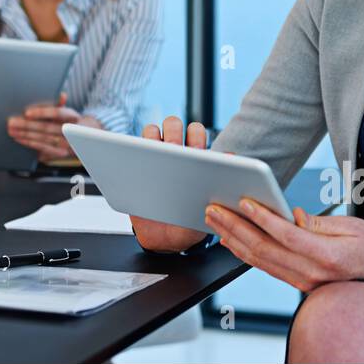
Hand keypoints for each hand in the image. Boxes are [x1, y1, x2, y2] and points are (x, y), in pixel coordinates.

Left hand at [6, 92, 87, 162]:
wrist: (85, 139)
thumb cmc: (71, 122)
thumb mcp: (69, 111)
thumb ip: (61, 104)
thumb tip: (62, 95)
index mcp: (73, 117)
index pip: (57, 113)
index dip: (42, 112)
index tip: (27, 112)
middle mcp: (71, 131)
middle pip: (47, 127)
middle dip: (27, 125)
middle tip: (11, 122)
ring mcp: (67, 143)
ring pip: (43, 138)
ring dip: (25, 135)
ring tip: (12, 130)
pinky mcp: (62, 152)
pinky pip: (44, 148)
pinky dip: (30, 144)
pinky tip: (20, 139)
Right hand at [128, 116, 209, 252]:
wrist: (166, 238)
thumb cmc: (191, 219)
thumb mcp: (209, 205)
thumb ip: (220, 182)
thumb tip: (231, 156)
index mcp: (194, 158)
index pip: (195, 132)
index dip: (195, 134)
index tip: (193, 148)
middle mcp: (174, 151)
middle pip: (172, 124)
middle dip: (173, 129)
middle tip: (173, 147)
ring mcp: (153, 157)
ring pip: (151, 131)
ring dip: (151, 137)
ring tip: (154, 153)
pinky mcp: (136, 167)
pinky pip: (131, 150)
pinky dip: (131, 150)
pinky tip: (134, 162)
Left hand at [204, 200, 363, 293]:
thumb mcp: (355, 227)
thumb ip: (320, 224)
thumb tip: (292, 216)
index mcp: (328, 256)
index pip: (287, 235)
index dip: (263, 217)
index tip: (244, 200)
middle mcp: (312, 273)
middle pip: (264, 249)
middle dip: (235, 226)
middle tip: (214, 208)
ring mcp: (303, 282)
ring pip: (259, 260)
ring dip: (233, 238)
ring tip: (214, 219)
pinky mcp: (298, 283)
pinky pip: (266, 267)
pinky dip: (244, 253)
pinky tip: (230, 239)